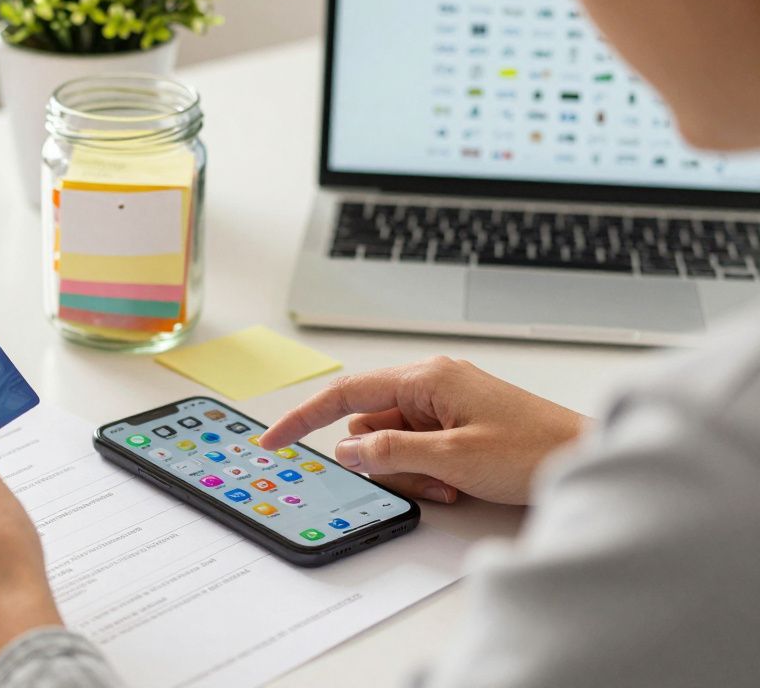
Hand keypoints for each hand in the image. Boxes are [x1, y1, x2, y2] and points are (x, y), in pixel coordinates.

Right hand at [258, 357, 587, 504]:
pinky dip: (428, 473)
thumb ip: (391, 453)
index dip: (304, 418)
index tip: (274, 439)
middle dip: (381, 461)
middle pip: (369, 425)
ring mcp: (445, 405)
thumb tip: (349, 450)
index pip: (345, 394)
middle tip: (418, 482)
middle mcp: (431, 385)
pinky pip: (418, 451)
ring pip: (392, 444)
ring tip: (449, 486)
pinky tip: (457, 486)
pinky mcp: (458, 426)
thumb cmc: (536, 449)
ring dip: (409, 472)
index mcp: (426, 378)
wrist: (589, 458)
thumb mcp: (453, 458)